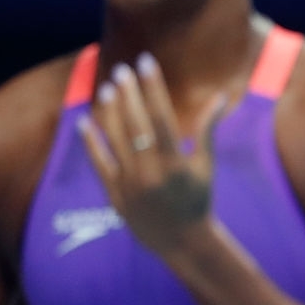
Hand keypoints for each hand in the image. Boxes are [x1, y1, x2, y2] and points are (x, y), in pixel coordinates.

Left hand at [77, 53, 232, 258]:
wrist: (182, 241)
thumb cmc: (198, 199)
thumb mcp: (206, 165)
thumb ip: (207, 129)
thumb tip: (219, 96)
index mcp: (176, 162)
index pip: (161, 114)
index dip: (153, 86)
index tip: (146, 62)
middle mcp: (151, 171)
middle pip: (135, 122)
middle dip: (129, 93)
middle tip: (123, 69)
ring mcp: (130, 182)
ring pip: (115, 138)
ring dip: (110, 111)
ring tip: (109, 87)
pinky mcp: (115, 193)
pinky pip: (99, 161)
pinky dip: (91, 140)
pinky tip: (86, 120)